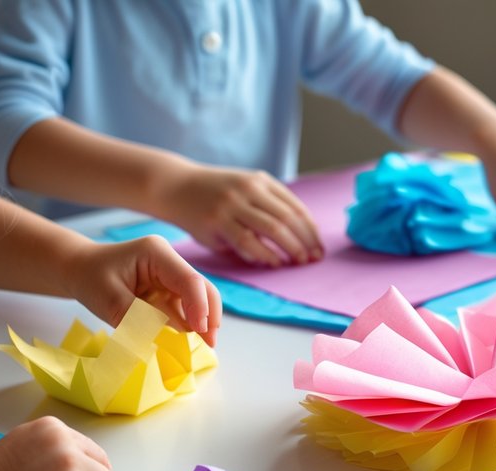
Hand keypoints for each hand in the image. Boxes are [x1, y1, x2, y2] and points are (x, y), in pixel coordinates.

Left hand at [63, 236, 222, 345]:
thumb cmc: (89, 278)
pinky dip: (187, 325)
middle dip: (209, 316)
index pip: (189, 280)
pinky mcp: (169, 290)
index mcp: (157, 253)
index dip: (199, 307)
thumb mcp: (109, 300)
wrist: (78, 269)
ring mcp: (171, 276)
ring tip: (201, 347)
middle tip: (209, 344)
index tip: (200, 333)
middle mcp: (170, 262)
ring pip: (198, 300)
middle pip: (203, 288)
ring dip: (200, 323)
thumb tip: (164, 341)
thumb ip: (138, 319)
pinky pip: (185, 308)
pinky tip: (187, 342)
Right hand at [156, 163, 322, 266]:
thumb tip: (300, 237)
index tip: (319, 247)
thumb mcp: (245, 188)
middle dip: (305, 242)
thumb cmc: (216, 193)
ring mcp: (233, 204)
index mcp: (261, 181)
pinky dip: (264, 255)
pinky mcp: (217, 221)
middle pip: (288, 219)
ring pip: (272, 230)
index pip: (296, 207)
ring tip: (297, 262)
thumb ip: (269, 206)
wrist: (175, 186)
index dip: (311, 230)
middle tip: (313, 259)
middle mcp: (249, 189)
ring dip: (290, 249)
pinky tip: (273, 263)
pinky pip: (248, 242)